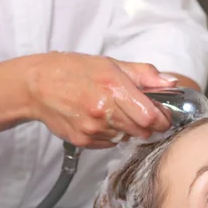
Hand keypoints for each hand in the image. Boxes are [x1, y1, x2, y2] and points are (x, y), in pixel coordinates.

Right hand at [25, 52, 176, 147]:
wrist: (36, 85)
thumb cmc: (75, 71)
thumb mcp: (111, 64)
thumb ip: (145, 75)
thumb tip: (171, 84)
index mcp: (113, 87)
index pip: (151, 117)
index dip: (162, 119)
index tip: (163, 116)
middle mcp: (103, 110)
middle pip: (143, 131)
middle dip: (147, 125)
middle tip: (138, 113)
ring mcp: (93, 128)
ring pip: (127, 138)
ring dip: (128, 129)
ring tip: (114, 113)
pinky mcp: (85, 141)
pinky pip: (111, 143)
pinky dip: (111, 135)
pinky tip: (99, 120)